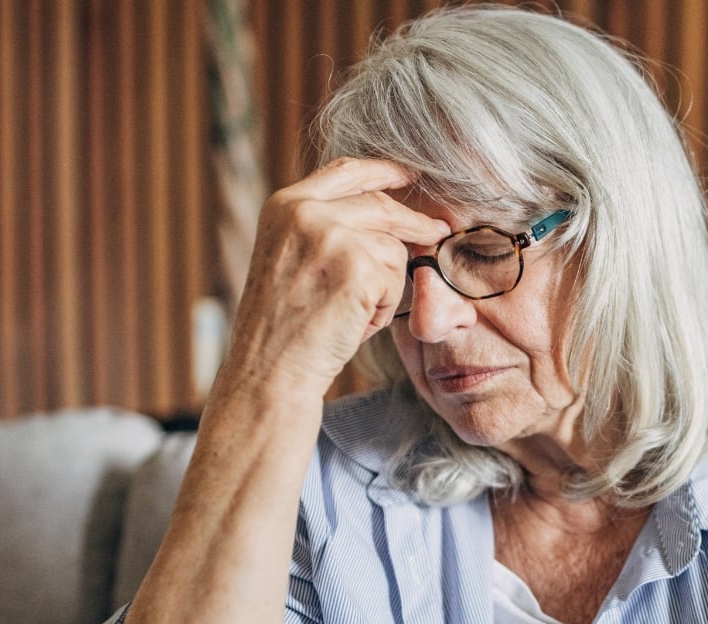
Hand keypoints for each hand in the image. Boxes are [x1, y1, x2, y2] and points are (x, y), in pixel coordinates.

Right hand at [217, 156, 449, 398]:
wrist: (269, 368)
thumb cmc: (282, 326)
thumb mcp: (290, 257)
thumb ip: (325, 227)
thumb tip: (387, 213)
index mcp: (285, 205)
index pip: (346, 171)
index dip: (384, 170)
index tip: (410, 175)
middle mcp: (306, 212)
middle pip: (381, 205)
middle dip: (415, 222)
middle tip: (438, 230)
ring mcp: (333, 237)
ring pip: (392, 249)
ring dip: (384, 287)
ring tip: (349, 315)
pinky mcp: (358, 268)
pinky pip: (396, 282)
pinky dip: (383, 310)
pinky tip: (353, 325)